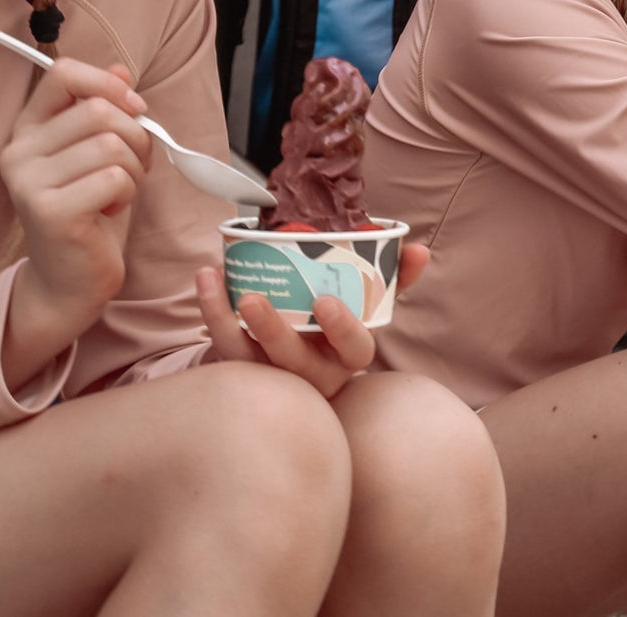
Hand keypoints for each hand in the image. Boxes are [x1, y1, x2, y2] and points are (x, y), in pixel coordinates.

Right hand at [0, 60, 152, 346]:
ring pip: (112, 145)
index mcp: (28, 129)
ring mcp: (29, 182)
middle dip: (136, 136)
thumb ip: (105, 110)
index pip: (61, 73)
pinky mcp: (50, 211)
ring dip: (135, 169)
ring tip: (119, 191)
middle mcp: (18, 152)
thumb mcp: (99, 153)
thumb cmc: (91, 211)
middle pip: (99, 111)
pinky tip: (109, 211)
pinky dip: (128, 193)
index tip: (134, 106)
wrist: (70, 279)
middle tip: (134, 165)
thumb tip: (121, 69)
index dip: (107, 83)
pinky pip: (115, 178)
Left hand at [198, 244, 429, 397]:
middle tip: (253, 300)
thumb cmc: (334, 329)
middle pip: (293, 362)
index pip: (354, 349)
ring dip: (227, 320)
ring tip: (215, 281)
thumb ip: (392, 279)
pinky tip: (207, 279)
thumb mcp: (367, 306)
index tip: (326, 303)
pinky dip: (212, 312)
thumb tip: (418, 249)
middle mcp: (312, 374)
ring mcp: (275, 378)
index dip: (342, 329)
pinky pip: (224, 349)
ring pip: (249, 359)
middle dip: (272, 331)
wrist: (295, 367)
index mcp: (347, 356)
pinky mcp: (242, 374)